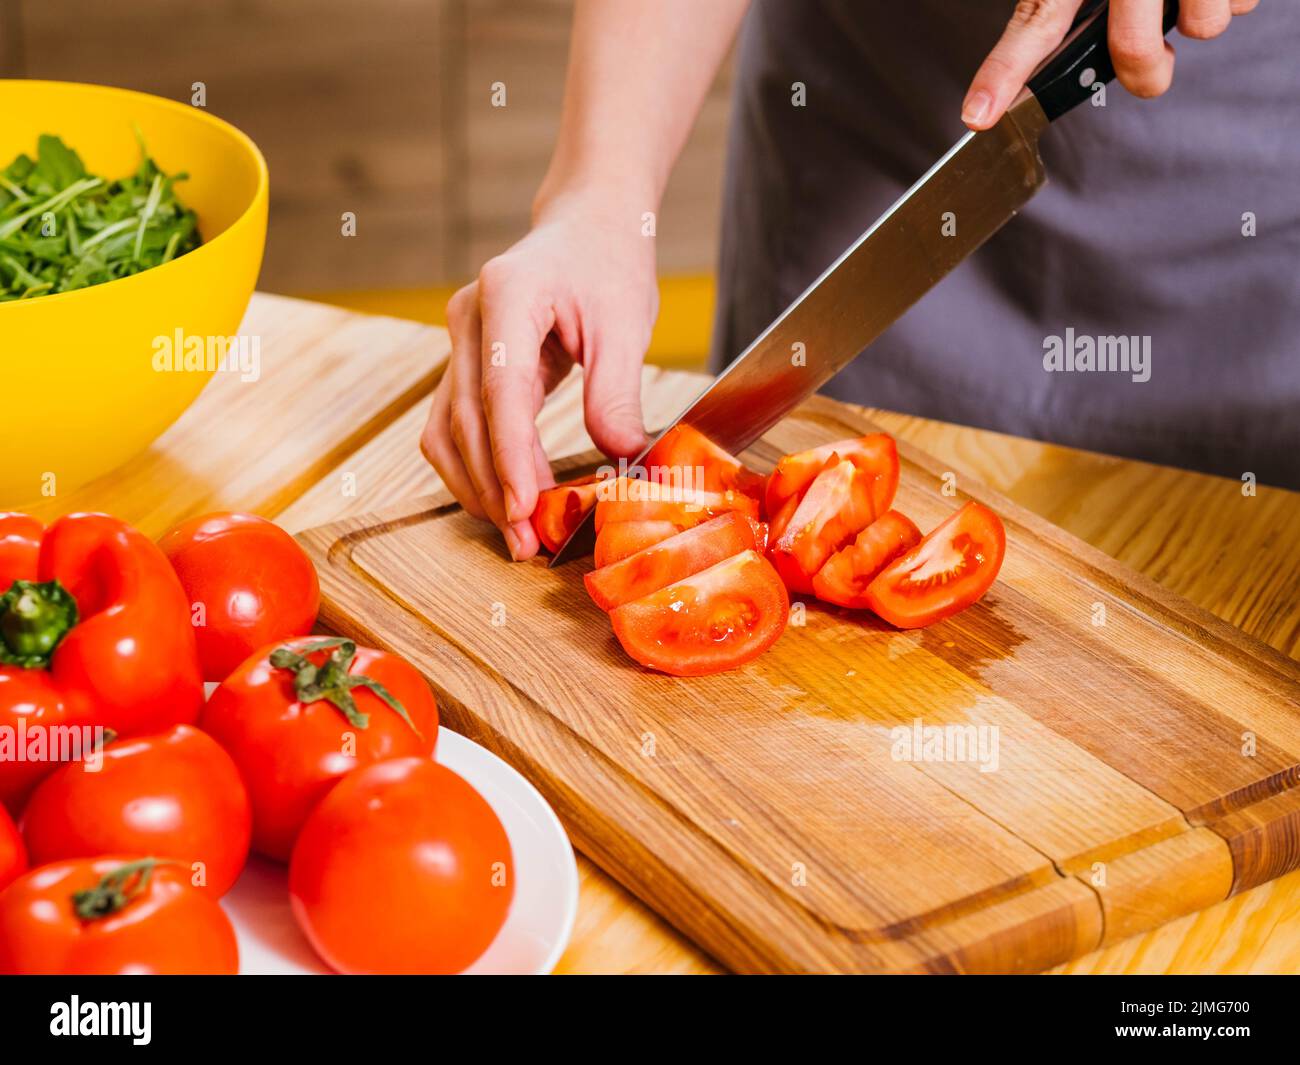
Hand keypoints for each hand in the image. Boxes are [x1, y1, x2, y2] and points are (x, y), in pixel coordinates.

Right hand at [419, 194, 657, 559]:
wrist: (587, 226)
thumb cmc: (609, 263)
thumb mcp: (626, 323)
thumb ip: (617, 392)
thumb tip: (619, 459)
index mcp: (508, 294)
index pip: (500, 389)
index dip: (508, 454)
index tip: (524, 505)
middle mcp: (469, 317)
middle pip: (465, 418)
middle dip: (494, 486)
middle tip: (526, 541)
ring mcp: (459, 340)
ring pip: (446, 429)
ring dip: (476, 486)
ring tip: (516, 533)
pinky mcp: (465, 362)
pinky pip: (455, 424)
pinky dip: (475, 467)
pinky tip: (505, 500)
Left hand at [961, 0, 1259, 129]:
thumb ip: (1055, 6)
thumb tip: (1030, 48)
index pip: (1034, 26)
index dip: (1003, 73)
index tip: (979, 114)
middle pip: (1135, 52)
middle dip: (1145, 71)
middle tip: (1146, 56)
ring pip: (1203, 27)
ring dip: (1198, 16)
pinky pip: (1239, 4)